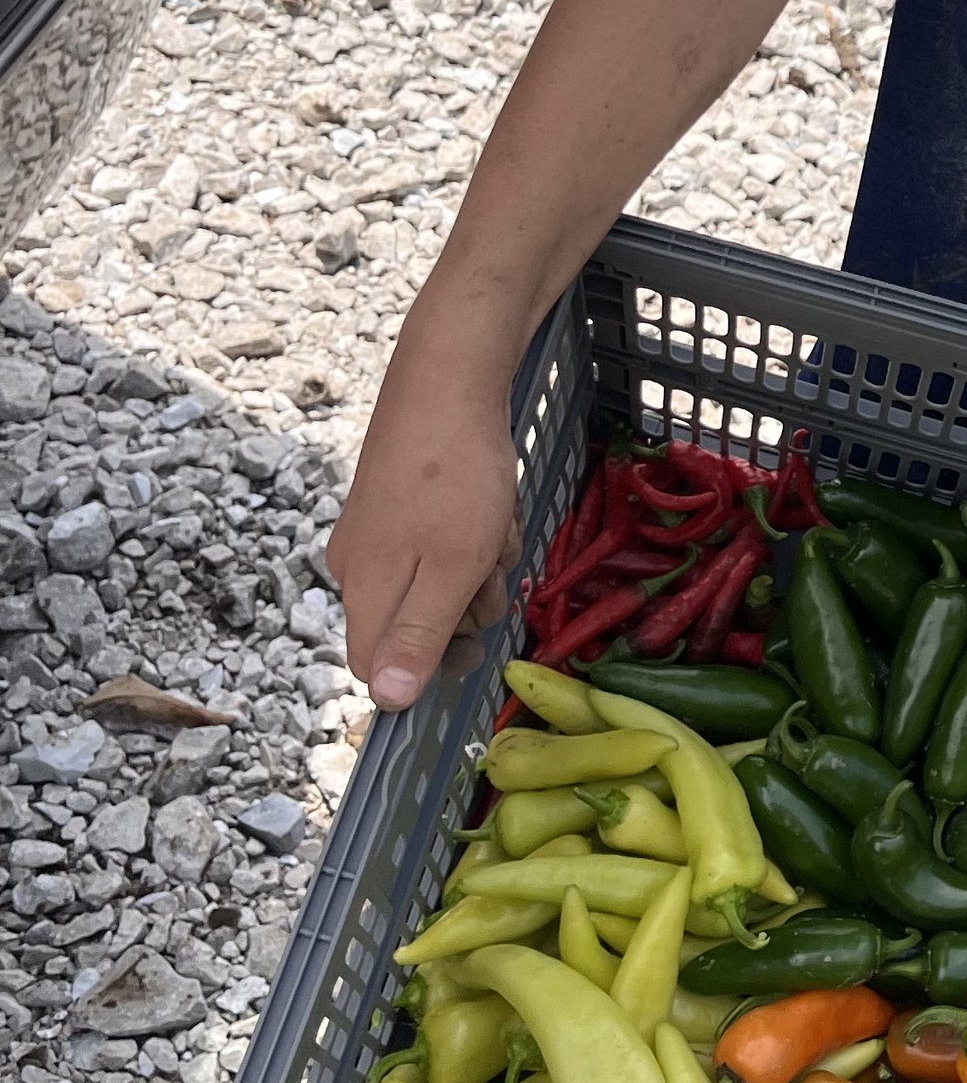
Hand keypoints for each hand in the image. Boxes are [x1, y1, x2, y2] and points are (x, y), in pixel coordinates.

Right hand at [328, 366, 519, 711]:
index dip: (431, 666)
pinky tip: (489, 501)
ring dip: (479, 562)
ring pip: (437, 581)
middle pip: (415, 626)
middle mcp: (357, 566)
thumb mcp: (450, 569)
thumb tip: (387, 702)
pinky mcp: (399, 502)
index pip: (380, 669)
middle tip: (490, 562)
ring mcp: (376, 531)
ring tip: (492, 520)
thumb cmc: (456, 477)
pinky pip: (442, 542)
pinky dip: (475, 530)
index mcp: (364, 589)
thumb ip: (418, 636)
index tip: (476, 641)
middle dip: (467, 602)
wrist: (449, 380)